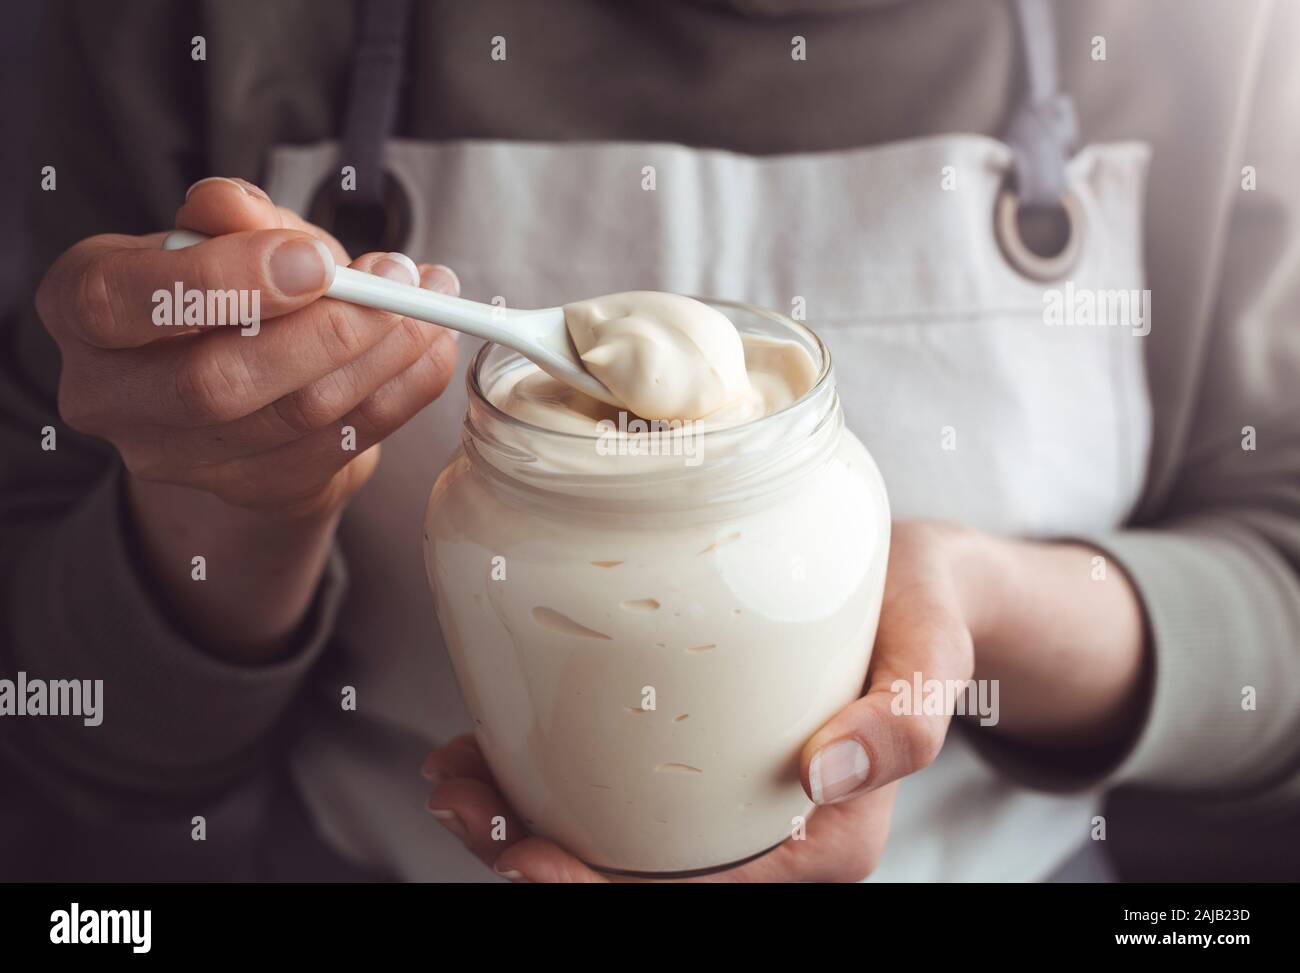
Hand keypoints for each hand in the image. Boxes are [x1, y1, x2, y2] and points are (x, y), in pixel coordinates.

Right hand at [35, 176, 460, 658]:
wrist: (240, 379)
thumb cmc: (223, 288)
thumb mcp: (220, 234)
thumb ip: (231, 216)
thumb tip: (233, 204)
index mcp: (79, 307)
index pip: (122, 302)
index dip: (225, 281)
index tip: (316, 259)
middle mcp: (111, 397)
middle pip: (218, 382)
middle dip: (326, 328)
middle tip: (398, 282)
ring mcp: (179, 458)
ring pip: (295, 415)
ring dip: (381, 355)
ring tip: (431, 304)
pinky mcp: (253, 488)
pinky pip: (343, 444)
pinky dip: (401, 392)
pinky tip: (430, 350)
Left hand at [421, 521, 1147, 880]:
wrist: (914, 582)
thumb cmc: (924, 615)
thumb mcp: (933, 653)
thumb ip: (905, 717)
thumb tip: (827, 770)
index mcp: (826, 839)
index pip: (703, 893)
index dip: (605, 889)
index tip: (524, 853)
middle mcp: (768, 834)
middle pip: (640, 875)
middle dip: (537, 854)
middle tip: (460, 801)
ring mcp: (728, 802)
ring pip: (614, 839)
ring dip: (522, 820)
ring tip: (453, 775)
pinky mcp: (699, 760)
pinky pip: (616, 791)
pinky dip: (543, 777)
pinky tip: (489, 746)